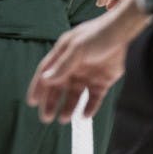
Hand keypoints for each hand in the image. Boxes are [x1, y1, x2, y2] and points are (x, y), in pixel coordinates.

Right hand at [27, 0, 148, 122]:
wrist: (120, 34)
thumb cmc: (95, 36)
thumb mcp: (76, 49)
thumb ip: (62, 65)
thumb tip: (45, 80)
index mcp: (61, 57)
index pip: (45, 75)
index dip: (38, 88)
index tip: (32, 102)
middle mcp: (72, 68)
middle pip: (58, 88)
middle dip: (51, 103)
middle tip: (46, 118)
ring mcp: (86, 75)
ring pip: (74, 95)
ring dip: (68, 107)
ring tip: (64, 120)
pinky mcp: (102, 81)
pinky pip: (94, 98)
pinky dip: (90, 107)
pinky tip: (85, 116)